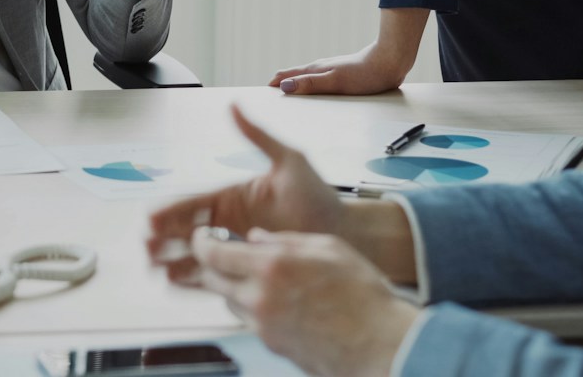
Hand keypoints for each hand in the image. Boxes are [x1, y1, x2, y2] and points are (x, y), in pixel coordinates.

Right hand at [146, 106, 346, 283]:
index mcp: (230, 196)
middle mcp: (227, 223)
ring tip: (157, 268)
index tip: (151, 219)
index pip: (191, 202)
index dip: (169, 211)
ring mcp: (235, 247)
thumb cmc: (321, 197)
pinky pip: (213, 275)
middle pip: (184, 230)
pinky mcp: (245, 269)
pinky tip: (177, 283)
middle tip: (148, 246)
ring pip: (193, 255)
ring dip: (172, 260)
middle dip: (163, 238)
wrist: (346, 233)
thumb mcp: (289, 161)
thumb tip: (234, 105)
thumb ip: (258, 136)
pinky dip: (193, 279)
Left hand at [193, 229, 419, 376]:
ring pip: (230, 303)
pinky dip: (256, 310)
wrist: (381, 344)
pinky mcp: (272, 347)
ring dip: (236, 289)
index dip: (201, 242)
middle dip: (214, 265)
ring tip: (265, 280)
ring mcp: (264, 326)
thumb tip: (255, 238)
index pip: (213, 253)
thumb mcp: (328, 248)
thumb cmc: (364, 297)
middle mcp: (260, 298)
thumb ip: (285, 240)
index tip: (202, 236)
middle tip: (226, 255)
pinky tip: (282, 303)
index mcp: (271, 267)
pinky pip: (250, 323)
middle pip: (213, 280)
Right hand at [270, 8, 426, 95]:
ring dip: (293, 86)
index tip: (260, 98)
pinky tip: (313, 94)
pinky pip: (317, 82)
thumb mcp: (335, 82)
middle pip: (292, 76)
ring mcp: (330, 71)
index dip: (272, 85)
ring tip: (285, 98)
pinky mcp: (341, 76)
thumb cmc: (364, 74)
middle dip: (278, 86)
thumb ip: (310, 84)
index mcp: (314, 69)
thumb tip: (283, 86)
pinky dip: (308, 87)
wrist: (389, 62)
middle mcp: (319, 68)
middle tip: (268, 100)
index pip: (284, 76)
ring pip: (305, 78)